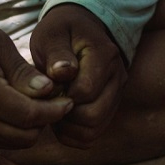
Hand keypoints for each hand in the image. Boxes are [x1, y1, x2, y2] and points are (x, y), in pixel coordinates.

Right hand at [0, 18, 72, 147]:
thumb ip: (23, 70)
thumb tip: (48, 90)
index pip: (29, 115)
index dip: (55, 110)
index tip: (69, 98)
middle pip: (27, 135)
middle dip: (48, 119)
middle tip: (58, 99)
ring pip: (19, 143)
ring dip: (36, 127)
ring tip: (42, 103)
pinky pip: (7, 142)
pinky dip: (22, 130)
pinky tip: (25, 109)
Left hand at [30, 4, 127, 147]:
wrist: (81, 30)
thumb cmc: (62, 32)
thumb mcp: (53, 33)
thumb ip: (57, 53)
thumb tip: (61, 74)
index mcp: (104, 55)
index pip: (86, 90)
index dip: (61, 95)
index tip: (48, 86)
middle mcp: (117, 78)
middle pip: (93, 116)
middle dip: (64, 115)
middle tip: (48, 101)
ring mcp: (116, 96)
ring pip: (94, 131)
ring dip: (68, 127)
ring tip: (53, 109)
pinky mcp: (109, 109)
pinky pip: (92, 135)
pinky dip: (73, 134)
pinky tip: (60, 118)